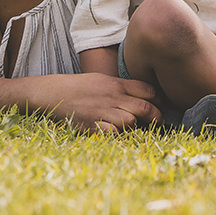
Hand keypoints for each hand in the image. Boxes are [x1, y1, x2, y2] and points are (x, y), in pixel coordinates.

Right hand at [29, 73, 161, 132]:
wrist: (53, 92)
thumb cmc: (79, 87)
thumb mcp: (103, 80)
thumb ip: (122, 87)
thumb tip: (145, 95)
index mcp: (116, 83)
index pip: (148, 90)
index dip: (159, 99)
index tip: (162, 105)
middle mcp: (112, 96)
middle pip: (145, 108)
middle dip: (156, 117)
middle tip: (158, 122)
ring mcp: (102, 111)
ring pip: (131, 121)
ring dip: (134, 126)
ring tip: (131, 127)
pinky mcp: (92, 125)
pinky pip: (113, 134)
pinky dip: (116, 135)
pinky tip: (113, 133)